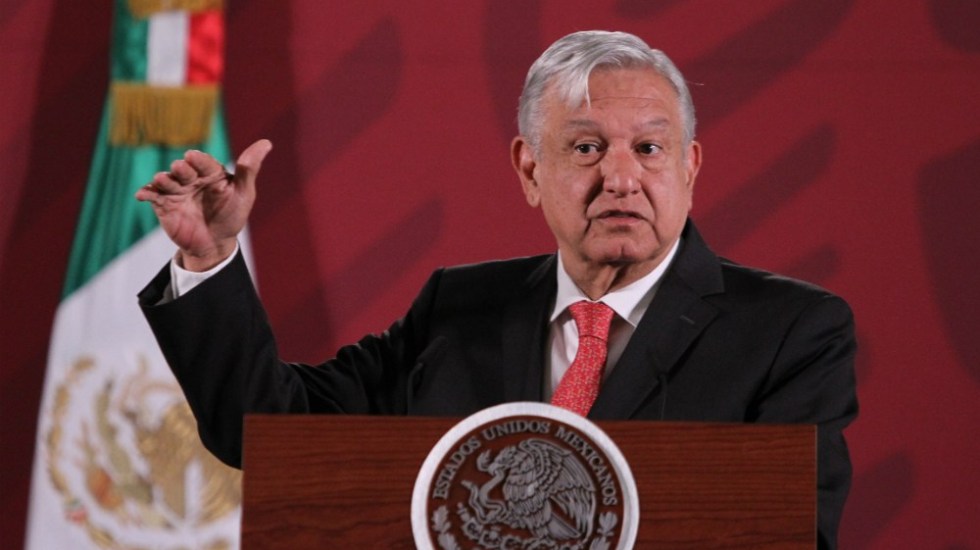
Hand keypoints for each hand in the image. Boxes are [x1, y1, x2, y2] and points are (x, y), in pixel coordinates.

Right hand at [136, 139, 272, 270]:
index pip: (204, 162)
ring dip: (163, 179)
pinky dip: (146, 193)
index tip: (193, 157)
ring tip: (162, 180)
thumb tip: (267, 142)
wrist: (214, 243)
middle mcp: (192, 178)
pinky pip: (153, 196)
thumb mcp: (244, 194)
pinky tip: (142, 194)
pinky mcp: (164, 204)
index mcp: (211, 173)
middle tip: (180, 168)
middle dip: (181, 169)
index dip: (199, 160)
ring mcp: (176, 190)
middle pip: (183, 170)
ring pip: (167, 180)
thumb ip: (249, 169)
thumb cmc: (231, 215)